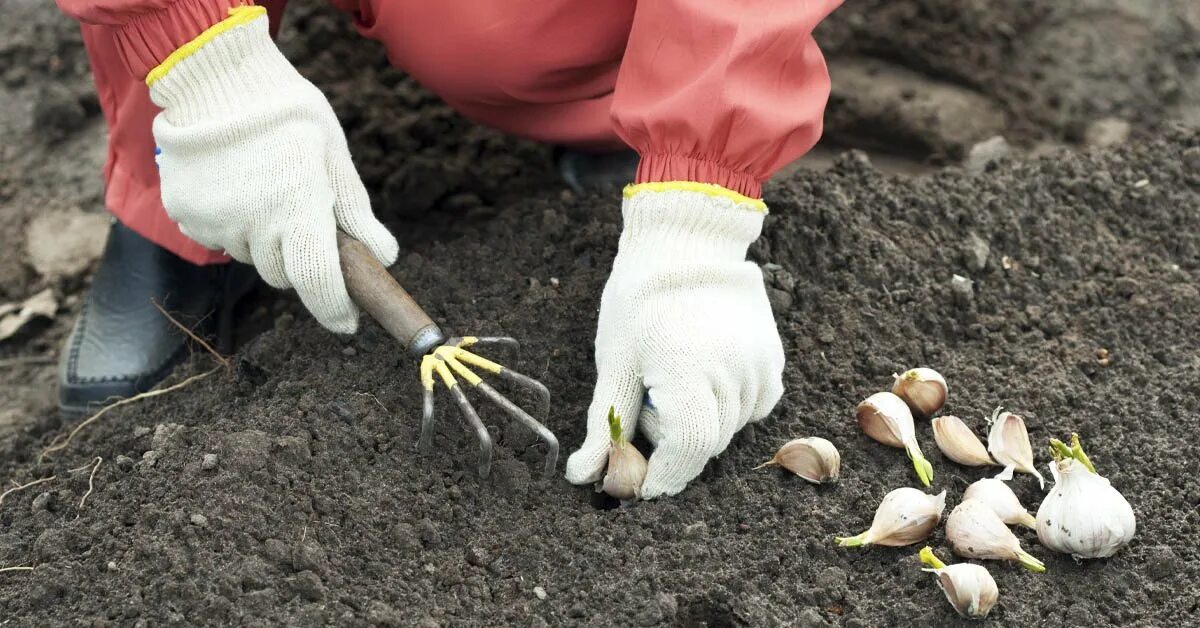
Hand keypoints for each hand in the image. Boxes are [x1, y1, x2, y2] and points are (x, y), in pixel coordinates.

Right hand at [149, 10, 396, 332]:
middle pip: (283, 273)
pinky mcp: (185, 214)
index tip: (347, 322)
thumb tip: (384, 257)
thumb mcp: (333, 156)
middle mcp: (253, 224)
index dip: (334, 308)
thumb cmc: (288, 113)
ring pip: (249, 255)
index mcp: (298, 209)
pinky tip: (233, 185)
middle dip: (298, 257)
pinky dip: (230, 224)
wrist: (215, 76)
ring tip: (263, 186)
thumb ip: (355, 212)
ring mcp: (214, 221)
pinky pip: (216, 238)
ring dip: (262, 238)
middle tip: (299, 213)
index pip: (317, 281)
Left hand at [564, 185, 784, 497]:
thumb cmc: (641, 299)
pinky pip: (751, 408)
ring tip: (674, 379)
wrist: (688, 243)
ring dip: (699, 424)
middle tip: (646, 408)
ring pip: (729, 430)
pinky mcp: (774, 361)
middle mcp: (733, 372)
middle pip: (706, 445)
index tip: (639, 482)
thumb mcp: (614, 361)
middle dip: (673, 446)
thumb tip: (583, 476)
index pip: (686, 451)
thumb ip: (604, 423)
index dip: (663, 476)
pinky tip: (702, 373)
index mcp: (688, 370)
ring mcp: (760, 366)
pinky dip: (725, 407)